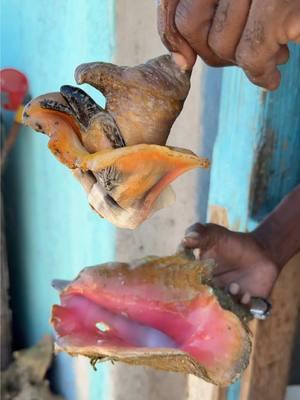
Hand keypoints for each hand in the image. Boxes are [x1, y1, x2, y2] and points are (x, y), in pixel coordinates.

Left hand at [157, 0, 299, 89]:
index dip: (170, 30)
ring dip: (243, 62)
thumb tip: (181, 61)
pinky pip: (252, 56)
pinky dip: (261, 75)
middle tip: (240, 56)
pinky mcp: (279, 6)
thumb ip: (208, 10)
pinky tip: (272, 78)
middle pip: (191, 23)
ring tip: (271, 56)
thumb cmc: (288, 1)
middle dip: (212, 51)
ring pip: (220, 43)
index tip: (184, 57)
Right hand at [182, 223, 278, 303]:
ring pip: (224, 309)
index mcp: (201, 277)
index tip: (198, 285)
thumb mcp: (214, 234)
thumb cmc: (233, 242)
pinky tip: (246, 294)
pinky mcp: (245, 304)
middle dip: (210, 301)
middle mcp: (213, 291)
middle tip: (216, 291)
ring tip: (235, 287)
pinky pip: (242, 312)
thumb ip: (199, 232)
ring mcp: (229, 299)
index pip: (191, 288)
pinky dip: (243, 306)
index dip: (191, 291)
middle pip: (206, 304)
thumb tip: (185, 239)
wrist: (262, 250)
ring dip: (228, 301)